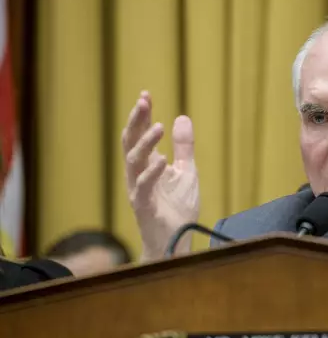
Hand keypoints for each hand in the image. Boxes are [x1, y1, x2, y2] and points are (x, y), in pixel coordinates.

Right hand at [122, 91, 199, 260]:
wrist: (176, 242)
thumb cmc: (177, 208)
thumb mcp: (186, 172)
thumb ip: (184, 147)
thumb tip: (182, 117)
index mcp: (147, 165)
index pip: (140, 135)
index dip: (141, 116)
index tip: (145, 95)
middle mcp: (138, 175)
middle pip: (130, 143)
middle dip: (136, 121)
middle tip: (143, 101)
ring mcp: (139, 190)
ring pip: (133, 162)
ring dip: (145, 143)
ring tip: (159, 126)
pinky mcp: (144, 207)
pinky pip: (144, 187)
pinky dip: (152, 173)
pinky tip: (164, 160)